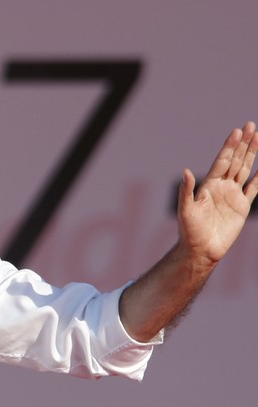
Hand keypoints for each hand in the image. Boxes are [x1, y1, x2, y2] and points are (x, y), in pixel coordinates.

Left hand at [177, 121, 257, 264]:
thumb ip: (186, 191)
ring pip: (245, 170)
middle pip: (235, 160)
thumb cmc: (189, 231)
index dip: (229, 146)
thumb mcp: (185, 210)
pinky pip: (253, 189)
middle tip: (250, 125)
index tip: (236, 131)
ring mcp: (232, 195)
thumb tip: (185, 171)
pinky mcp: (241, 207)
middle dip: (243, 143)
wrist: (201, 250)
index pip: (222, 161)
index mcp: (209, 185)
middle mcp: (221, 187)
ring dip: (251, 154)